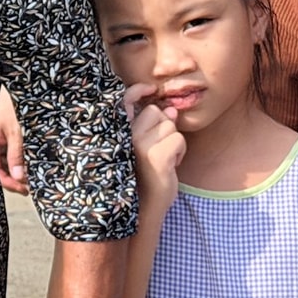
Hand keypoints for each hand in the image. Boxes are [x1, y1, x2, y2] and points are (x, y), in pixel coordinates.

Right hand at [0, 91, 27, 194]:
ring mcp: (1, 140)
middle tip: (30, 186)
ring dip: (19, 170)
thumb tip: (19, 177)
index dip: (10, 183)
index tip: (24, 190)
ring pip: (8, 162)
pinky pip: (12, 153)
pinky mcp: (8, 137)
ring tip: (33, 175)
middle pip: (2, 168)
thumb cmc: (11, 106)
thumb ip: (16, 155)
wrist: (17, 89)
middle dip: (16, 178)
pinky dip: (21, 159)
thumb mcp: (16, 133)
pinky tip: (30, 163)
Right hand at [123, 84, 185, 203]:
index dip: (137, 91)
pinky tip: (170, 166)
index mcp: (118, 133)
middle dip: (164, 127)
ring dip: (173, 142)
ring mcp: (139, 145)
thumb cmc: (143, 176)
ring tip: (162, 159)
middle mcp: (125, 136)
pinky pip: (178, 140)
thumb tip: (170, 110)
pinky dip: (179, 152)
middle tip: (157, 149)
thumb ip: (154, 127)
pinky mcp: (156, 156)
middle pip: (157, 112)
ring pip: (170, 126)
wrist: (143, 208)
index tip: (150, 88)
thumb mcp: (143, 148)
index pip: (125, 101)